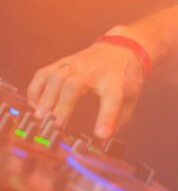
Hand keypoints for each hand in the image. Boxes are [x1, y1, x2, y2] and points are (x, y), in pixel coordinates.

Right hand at [27, 43, 145, 137]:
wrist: (122, 47)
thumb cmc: (125, 77)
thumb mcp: (131, 98)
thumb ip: (117, 121)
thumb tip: (101, 143)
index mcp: (116, 82)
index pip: (113, 99)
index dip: (106, 118)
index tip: (101, 135)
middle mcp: (95, 71)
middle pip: (75, 85)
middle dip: (62, 106)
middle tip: (54, 127)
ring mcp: (77, 64)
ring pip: (56, 77)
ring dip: (46, 99)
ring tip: (40, 117)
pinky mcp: (63, 62)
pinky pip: (43, 74)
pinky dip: (35, 89)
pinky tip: (35, 105)